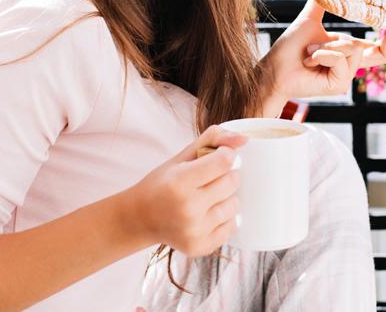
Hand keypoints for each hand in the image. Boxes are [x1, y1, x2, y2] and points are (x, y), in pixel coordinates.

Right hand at [126, 126, 246, 257]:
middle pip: (232, 182)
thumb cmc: (162, 183)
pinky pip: (231, 227)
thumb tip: (244, 138)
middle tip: (210, 178)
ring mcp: (194, 230)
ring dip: (227, 197)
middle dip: (226, 176)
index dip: (226, 156)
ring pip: (234, 205)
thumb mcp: (181, 157)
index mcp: (179, 182)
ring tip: (208, 197)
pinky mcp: (200, 247)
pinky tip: (208, 214)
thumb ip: (212, 139)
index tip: (219, 157)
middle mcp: (187, 208)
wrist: (140, 219)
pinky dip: (225, 218)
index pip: (224, 162)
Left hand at [258, 0, 385, 112]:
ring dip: (328, 45)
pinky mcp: (338, 85)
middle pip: (384, 53)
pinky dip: (323, 53)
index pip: (381, 47)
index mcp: (349, 53)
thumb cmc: (289, 49)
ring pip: (353, 49)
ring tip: (309, 51)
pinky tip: (309, 59)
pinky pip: (340, 59)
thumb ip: (322, 2)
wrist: (272, 69)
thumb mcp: (309, 20)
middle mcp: (351, 66)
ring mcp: (346, 78)